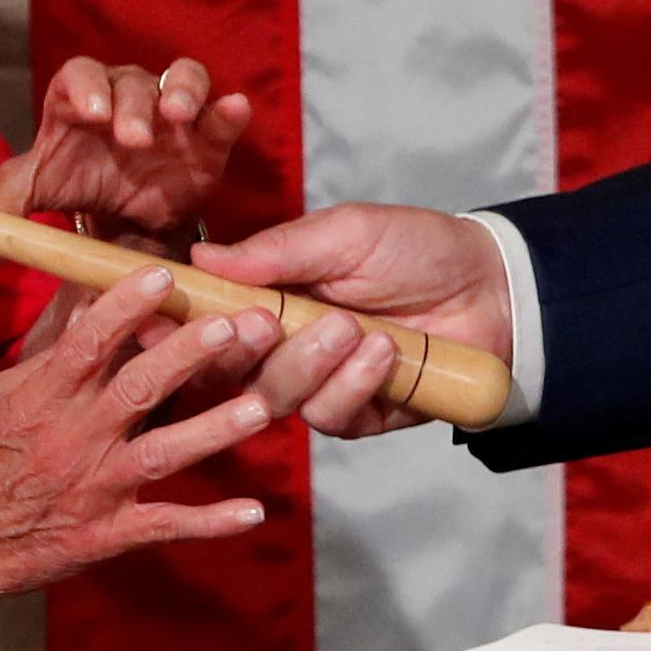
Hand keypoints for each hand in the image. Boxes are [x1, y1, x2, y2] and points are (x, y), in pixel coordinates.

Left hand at [0, 55, 251, 250]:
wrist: (126, 216)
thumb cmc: (78, 188)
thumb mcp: (37, 197)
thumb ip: (7, 214)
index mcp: (79, 103)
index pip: (79, 75)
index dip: (86, 86)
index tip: (90, 112)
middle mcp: (126, 97)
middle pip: (131, 80)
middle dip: (133, 104)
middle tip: (135, 139)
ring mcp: (171, 114)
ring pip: (181, 77)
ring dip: (182, 90)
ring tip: (181, 114)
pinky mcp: (207, 137)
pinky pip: (221, 113)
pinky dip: (229, 109)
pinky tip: (234, 108)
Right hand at [0, 268, 273, 608]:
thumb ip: (47, 354)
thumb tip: (87, 301)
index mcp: (44, 398)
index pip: (88, 343)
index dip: (126, 307)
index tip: (165, 276)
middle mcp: (73, 439)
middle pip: (137, 388)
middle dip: (187, 355)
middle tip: (233, 325)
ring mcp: (93, 489)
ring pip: (161, 454)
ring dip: (212, 431)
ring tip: (258, 407)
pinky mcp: (105, 534)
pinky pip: (164, 525)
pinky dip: (209, 521)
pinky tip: (253, 511)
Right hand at [191, 204, 513, 437]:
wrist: (490, 287)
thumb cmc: (415, 248)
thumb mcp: (345, 233)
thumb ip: (277, 251)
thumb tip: (201, 258)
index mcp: (270, 296)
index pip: (209, 319)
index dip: (180, 323)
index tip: (159, 319)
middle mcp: (284, 346)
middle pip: (227, 370)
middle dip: (240, 350)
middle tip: (265, 324)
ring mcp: (320, 383)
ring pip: (276, 397)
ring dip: (310, 362)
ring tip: (352, 327)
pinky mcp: (359, 415)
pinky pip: (331, 416)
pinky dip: (353, 384)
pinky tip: (383, 353)